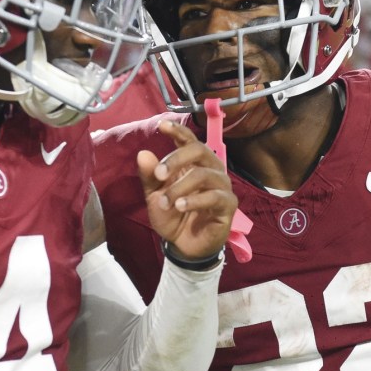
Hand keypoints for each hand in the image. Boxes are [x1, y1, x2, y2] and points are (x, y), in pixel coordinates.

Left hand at [137, 120, 235, 261]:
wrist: (182, 245)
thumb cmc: (172, 215)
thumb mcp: (155, 196)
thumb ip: (151, 176)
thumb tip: (142, 153)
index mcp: (193, 164)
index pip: (189, 141)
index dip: (178, 131)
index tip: (163, 126)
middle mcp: (210, 170)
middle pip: (199, 150)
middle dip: (176, 159)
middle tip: (159, 175)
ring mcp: (221, 187)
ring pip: (204, 175)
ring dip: (180, 187)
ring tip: (165, 203)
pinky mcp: (228, 205)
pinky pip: (215, 197)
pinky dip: (194, 200)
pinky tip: (180, 207)